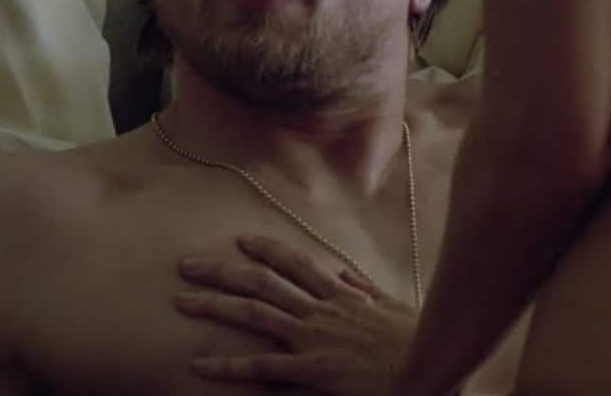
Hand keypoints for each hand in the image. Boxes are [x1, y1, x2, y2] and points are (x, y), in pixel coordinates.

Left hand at [175, 234, 417, 395]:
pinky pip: (261, 367)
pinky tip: (199, 365)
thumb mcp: (391, 307)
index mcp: (340, 294)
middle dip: (222, 271)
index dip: (266, 249)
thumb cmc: (415, 340)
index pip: (295, 263)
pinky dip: (227, 366)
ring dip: (214, 306)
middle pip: (262, 281)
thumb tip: (346, 275)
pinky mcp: (312, 370)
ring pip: (254, 313)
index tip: (241, 240)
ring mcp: (314, 337)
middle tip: (188, 265)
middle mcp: (321, 309)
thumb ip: (364, 290)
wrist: (430, 367)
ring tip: (180, 301)